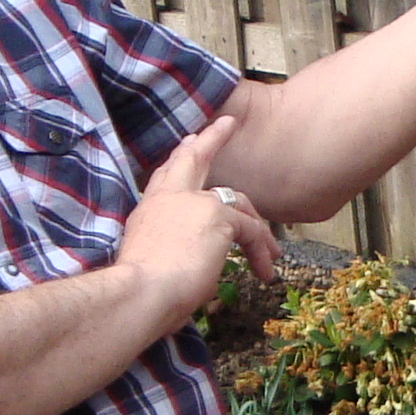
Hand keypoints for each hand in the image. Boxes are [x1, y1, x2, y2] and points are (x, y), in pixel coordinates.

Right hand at [117, 117, 275, 317]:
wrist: (141, 291)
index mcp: (150, 209)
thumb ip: (172, 252)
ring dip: (259, 228)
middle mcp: (170, 198)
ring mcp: (195, 203)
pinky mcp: (219, 217)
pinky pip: (251, 230)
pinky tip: (264, 271)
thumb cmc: (140, 290)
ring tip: (275, 248)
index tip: (188, 143)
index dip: (179, 159)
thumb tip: (192, 263)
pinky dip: (261, 251)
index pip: (166, 176)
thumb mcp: (151, 263)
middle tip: (225, 124)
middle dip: (211, 139)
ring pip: (237, 203)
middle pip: (193, 159)